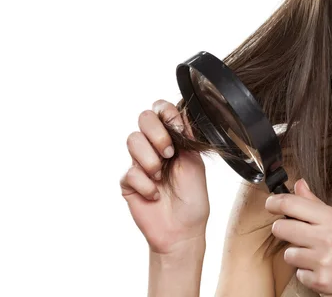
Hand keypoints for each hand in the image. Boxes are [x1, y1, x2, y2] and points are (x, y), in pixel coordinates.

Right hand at [121, 99, 209, 254]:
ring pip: (132, 140)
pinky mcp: (128, 182)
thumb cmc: (193, 197)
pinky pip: (130, 172)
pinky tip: (155, 195)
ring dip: (151, 160)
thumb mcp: (195, 161)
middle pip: (143, 118)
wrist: (183, 229)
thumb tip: (179, 112)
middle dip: (157, 134)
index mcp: (172, 138)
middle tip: (169, 154)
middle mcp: (154, 147)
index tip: (176, 128)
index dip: (165, 112)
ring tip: (161, 177)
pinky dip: (146, 185)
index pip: (161, 110)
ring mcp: (139, 163)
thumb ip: (184, 136)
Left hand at [265, 179, 331, 296]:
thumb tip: (298, 184)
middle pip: (281, 227)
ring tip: (315, 256)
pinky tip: (322, 270)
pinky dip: (307, 274)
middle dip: (282, 230)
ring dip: (297, 256)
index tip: (270, 203)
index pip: (292, 203)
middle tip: (292, 232)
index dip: (274, 202)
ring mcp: (322, 260)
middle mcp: (326, 237)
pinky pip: (298, 274)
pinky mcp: (320, 281)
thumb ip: (317, 204)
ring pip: (288, 253)